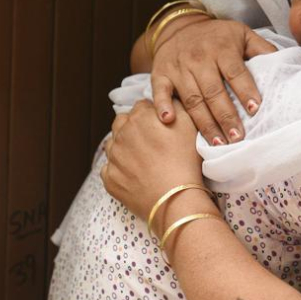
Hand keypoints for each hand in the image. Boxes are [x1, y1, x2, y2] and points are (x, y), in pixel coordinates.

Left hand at [102, 99, 202, 220]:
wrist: (175, 198)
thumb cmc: (186, 160)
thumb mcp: (190, 124)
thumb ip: (176, 106)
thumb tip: (168, 100)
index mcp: (140, 117)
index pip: (142, 106)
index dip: (152, 114)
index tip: (161, 124)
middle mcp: (121, 133)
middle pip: (123, 121)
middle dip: (134, 126)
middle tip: (151, 140)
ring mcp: (113, 157)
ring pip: (114, 144)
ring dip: (124, 147)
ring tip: (143, 158)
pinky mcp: (110, 178)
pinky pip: (110, 168)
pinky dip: (120, 170)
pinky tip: (136, 174)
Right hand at [151, 19, 275, 144]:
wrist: (180, 26)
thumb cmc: (218, 36)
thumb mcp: (242, 34)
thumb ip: (262, 49)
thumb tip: (284, 65)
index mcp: (222, 48)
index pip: (235, 71)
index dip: (245, 90)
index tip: (254, 109)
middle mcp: (199, 58)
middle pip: (213, 91)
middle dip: (225, 116)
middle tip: (237, 137)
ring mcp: (178, 67)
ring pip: (192, 98)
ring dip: (204, 122)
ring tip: (217, 142)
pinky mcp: (160, 74)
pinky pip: (160, 91)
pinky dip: (162, 106)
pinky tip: (169, 121)